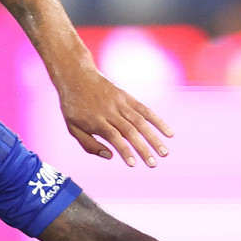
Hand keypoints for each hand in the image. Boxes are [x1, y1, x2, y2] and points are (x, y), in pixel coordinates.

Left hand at [56, 67, 172, 166]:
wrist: (76, 76)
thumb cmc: (73, 107)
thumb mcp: (72, 127)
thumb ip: (88, 144)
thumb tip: (110, 156)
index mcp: (95, 120)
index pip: (113, 137)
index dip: (124, 150)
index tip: (133, 164)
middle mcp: (110, 111)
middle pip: (130, 131)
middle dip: (143, 149)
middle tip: (154, 164)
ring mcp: (120, 103)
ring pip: (140, 122)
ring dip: (154, 138)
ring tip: (164, 153)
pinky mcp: (127, 97)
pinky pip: (145, 110)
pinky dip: (158, 121)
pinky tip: (169, 133)